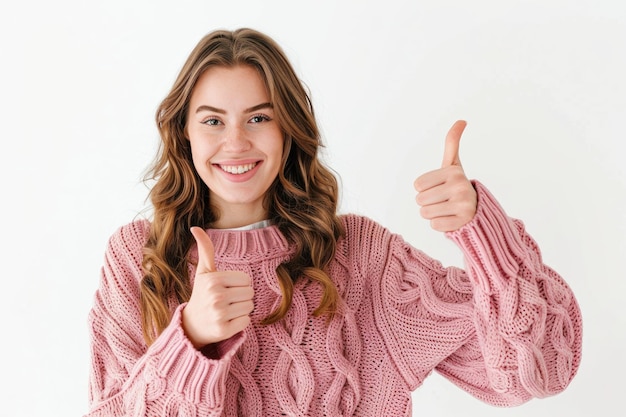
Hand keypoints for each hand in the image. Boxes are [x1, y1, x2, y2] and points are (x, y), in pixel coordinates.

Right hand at [181, 227, 253, 347]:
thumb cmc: (202, 294)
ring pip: (250, 307)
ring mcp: (219, 314)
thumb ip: (205, 249)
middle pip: (250, 293)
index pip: (246, 279)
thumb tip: (195, 227)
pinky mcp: (223, 330)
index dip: (239, 284)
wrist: (191, 325)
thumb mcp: (204, 272)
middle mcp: (215, 296)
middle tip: (225, 301)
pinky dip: (239, 323)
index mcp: (213, 280)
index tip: (225, 289)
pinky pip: (246, 322)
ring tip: (226, 310)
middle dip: (241, 297)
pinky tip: (226, 322)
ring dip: (241, 309)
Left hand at [413, 120, 476, 231]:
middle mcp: (460, 186)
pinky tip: (451, 218)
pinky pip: (434, 225)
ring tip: (447, 208)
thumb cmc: (457, 186)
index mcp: (453, 172)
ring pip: (425, 213)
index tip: (439, 187)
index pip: (418, 185)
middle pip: (419, 200)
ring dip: (432, 213)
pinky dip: (440, 224)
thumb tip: (462, 120)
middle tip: (443, 200)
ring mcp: (463, 205)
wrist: (477, 210)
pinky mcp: (462, 222)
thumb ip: (452, 142)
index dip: (425, 188)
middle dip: (427, 202)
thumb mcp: (453, 164)